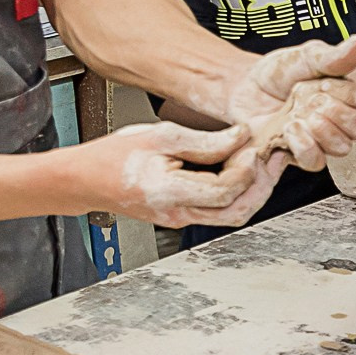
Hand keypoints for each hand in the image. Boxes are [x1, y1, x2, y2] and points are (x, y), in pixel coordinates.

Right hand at [91, 121, 289, 226]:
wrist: (86, 179)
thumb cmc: (114, 156)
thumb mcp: (161, 135)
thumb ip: (205, 141)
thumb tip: (240, 138)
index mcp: (168, 193)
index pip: (223, 190)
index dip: (245, 168)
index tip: (252, 145)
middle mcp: (177, 213)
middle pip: (235, 212)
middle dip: (259, 185)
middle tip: (269, 157)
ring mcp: (180, 219)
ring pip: (230, 216)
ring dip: (250, 191)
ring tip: (258, 162)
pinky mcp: (182, 216)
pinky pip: (218, 211)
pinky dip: (235, 193)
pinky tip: (238, 170)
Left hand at [225, 37, 355, 169]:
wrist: (244, 87)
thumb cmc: (279, 72)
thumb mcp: (305, 57)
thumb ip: (332, 56)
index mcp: (347, 94)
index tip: (337, 86)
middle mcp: (340, 119)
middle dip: (341, 114)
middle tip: (318, 100)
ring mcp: (322, 139)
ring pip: (341, 147)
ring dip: (323, 130)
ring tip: (300, 114)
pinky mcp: (300, 154)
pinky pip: (314, 161)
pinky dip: (304, 145)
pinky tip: (290, 128)